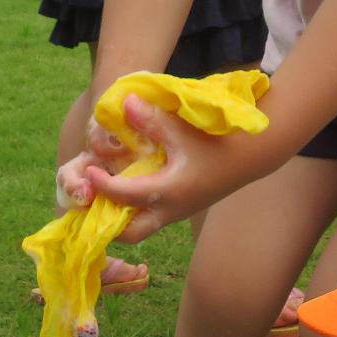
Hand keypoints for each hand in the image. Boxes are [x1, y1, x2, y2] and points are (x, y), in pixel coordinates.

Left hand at [60, 94, 262, 242]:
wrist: (247, 156)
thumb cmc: (214, 140)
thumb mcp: (180, 128)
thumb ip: (150, 118)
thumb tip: (124, 102)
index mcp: (167, 192)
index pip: (124, 196)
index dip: (102, 185)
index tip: (88, 170)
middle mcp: (169, 211)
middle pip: (130, 233)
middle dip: (108, 223)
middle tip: (94, 200)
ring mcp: (176, 214)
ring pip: (140, 230)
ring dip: (121, 220)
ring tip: (106, 198)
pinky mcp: (181, 210)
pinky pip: (151, 220)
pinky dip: (134, 213)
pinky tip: (126, 192)